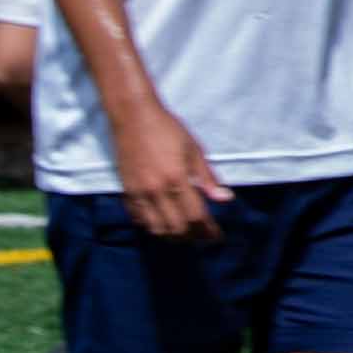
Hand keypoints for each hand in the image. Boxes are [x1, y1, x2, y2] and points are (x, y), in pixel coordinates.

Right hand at [111, 102, 233, 239]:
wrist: (132, 115)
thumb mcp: (194, 149)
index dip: (208, 230)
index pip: (196, 217)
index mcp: (177, 179)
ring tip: (184, 231)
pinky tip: (163, 221)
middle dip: (193, 236)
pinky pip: (139, 220)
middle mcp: (157, 191)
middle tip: (203, 235)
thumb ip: (208, 177)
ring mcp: (139, 193)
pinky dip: (153, 226)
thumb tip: (226, 198)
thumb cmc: (167, 128)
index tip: (217, 234)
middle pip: (177, 228)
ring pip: (157, 229)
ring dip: (173, 235)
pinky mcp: (127, 192)